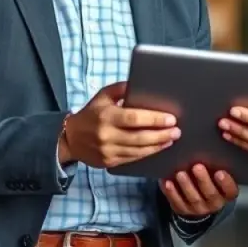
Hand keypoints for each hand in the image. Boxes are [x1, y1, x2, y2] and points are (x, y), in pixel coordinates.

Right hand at [63, 82, 179, 168]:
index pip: (134, 119)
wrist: (70, 139)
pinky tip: (158, 147)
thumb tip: (141, 83)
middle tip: (177, 130)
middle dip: (162, 134)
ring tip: (171, 138)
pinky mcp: (109, 163)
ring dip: (158, 145)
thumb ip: (121, 88)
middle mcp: (106, 135)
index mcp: (106, 116)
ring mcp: (107, 151)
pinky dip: (148, 153)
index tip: (171, 118)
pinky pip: (133, 159)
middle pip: (140, 137)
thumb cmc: (91, 114)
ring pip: (139, 150)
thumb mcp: (103, 96)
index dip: (154, 119)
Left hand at [162, 164, 238, 217]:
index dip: (226, 182)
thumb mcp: (217, 174)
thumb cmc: (210, 179)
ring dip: (186, 185)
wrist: (199, 198)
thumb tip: (210, 148)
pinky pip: (178, 203)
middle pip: (210, 194)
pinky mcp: (184, 210)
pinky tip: (168, 183)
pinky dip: (172, 193)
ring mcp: (199, 209)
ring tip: (180, 173)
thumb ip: (217, 166)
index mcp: (226, 194)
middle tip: (197, 166)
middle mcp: (214, 203)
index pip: (230, 190)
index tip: (219, 172)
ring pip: (194, 199)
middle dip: (203, 180)